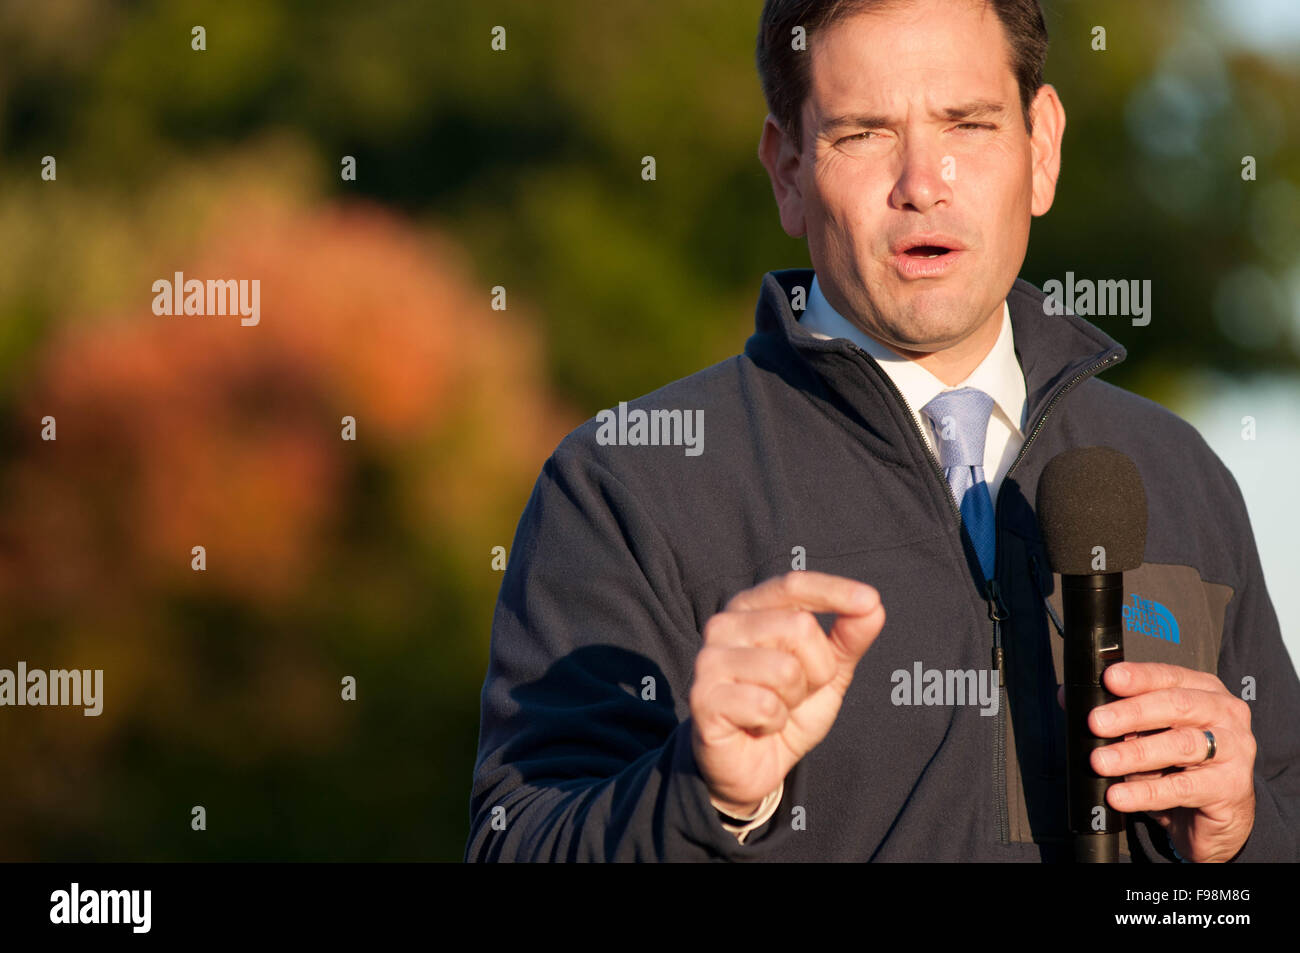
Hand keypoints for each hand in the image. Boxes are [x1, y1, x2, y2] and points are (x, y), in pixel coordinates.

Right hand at [689, 571, 884, 814]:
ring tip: (776, 709)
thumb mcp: (828, 673)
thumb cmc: (786, 709)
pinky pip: (765, 705)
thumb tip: (873, 606)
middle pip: (799, 627)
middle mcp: (724, 625)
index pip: (793, 585)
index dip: (834, 591)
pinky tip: (759, 726)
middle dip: (817, 670)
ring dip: (794, 700)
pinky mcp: (703, 698)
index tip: (870, 601)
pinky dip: (775, 722)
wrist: (752, 765)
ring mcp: (709, 660)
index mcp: (750, 608)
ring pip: (785, 669)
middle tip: (796, 692)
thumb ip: (848, 638)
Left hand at [1057, 661, 1255, 861]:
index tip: (1109, 678)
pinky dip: (1146, 792)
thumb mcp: (1145, 734)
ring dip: (1135, 753)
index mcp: (1203, 690)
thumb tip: (1068, 697)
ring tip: (1100, 762)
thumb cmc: (1178, 765)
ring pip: (1181, 745)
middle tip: (1095, 723)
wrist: (1214, 816)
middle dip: (1131, 713)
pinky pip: (1184, 787)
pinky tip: (1120, 796)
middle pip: (1177, 705)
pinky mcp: (1232, 787)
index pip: (1169, 676)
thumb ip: (1114, 715)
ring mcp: (1235, 749)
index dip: (1138, 676)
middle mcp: (1224, 713)